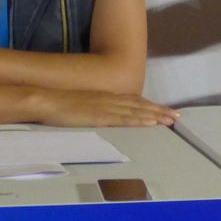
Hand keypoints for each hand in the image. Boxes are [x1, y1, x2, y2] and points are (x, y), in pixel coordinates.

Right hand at [31, 90, 176, 127]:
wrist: (44, 100)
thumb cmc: (57, 104)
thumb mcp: (79, 104)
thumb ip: (92, 109)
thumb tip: (99, 116)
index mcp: (103, 96)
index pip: (132, 101)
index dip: (149, 105)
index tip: (164, 110)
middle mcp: (108, 99)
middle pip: (139, 104)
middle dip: (159, 110)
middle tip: (177, 116)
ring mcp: (105, 107)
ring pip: (136, 111)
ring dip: (155, 115)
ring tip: (171, 121)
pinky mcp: (100, 116)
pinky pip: (124, 119)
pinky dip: (140, 120)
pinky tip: (151, 123)